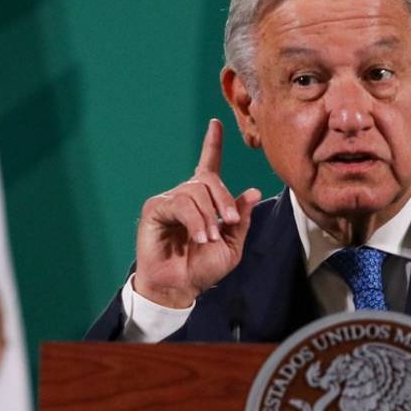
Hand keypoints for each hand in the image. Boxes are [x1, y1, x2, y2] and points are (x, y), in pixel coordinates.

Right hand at [133, 119, 261, 307]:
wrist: (180, 287)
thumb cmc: (203, 269)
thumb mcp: (232, 244)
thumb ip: (241, 218)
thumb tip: (254, 191)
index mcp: (205, 202)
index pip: (208, 165)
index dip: (212, 144)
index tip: (216, 123)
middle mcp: (186, 196)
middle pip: (209, 179)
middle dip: (224, 199)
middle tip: (229, 222)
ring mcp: (170, 200)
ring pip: (195, 192)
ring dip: (208, 217)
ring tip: (208, 239)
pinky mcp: (156, 209)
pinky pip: (180, 204)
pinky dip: (194, 221)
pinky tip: (198, 237)